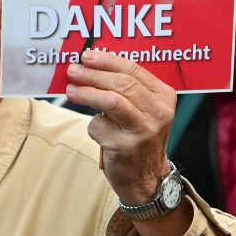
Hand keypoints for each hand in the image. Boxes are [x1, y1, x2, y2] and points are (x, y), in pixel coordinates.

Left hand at [66, 49, 190, 235]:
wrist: (146, 178)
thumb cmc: (140, 137)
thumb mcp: (144, 109)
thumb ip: (127, 88)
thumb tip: (93, 64)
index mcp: (164, 97)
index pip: (133, 69)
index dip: (107, 60)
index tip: (88, 56)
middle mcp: (158, 112)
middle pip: (121, 83)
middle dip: (93, 74)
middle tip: (74, 70)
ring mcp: (144, 131)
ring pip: (111, 101)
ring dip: (87, 93)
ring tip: (71, 90)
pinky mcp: (126, 148)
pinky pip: (100, 126)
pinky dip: (92, 125)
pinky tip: (97, 129)